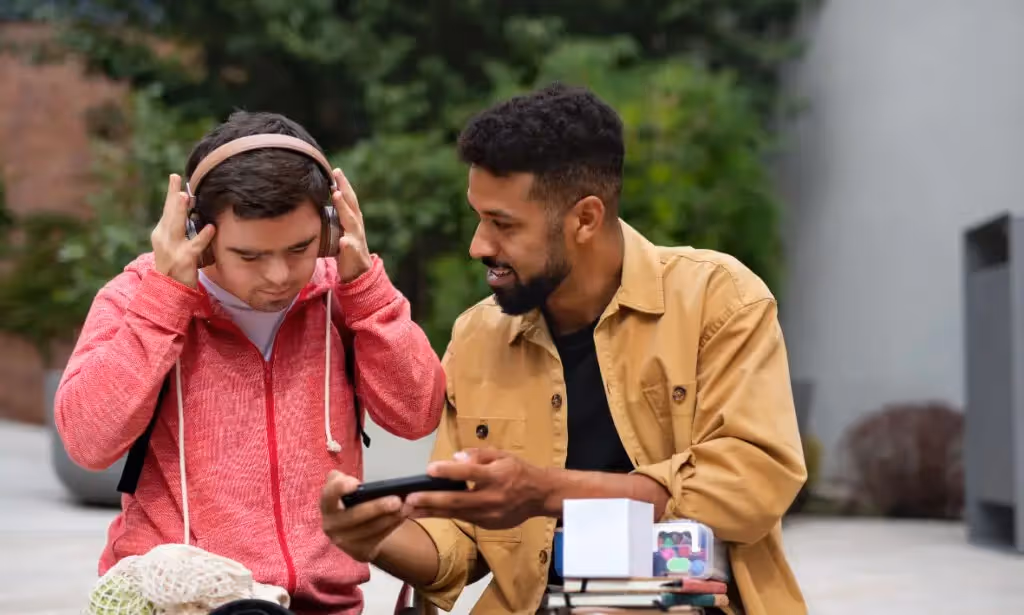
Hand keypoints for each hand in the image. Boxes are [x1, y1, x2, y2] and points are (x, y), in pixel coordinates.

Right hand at [151, 174, 214, 287]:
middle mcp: (164, 239)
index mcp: (161, 233)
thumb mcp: (174, 245)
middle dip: (173, 196)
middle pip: (169, 214)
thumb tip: (194, 212)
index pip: (167, 210)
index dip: (171, 194)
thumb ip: (180, 230)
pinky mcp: (184, 260)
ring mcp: (172, 249)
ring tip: (186, 196)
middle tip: (176, 179)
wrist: (168, 291)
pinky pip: (195, 246)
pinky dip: (203, 236)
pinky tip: (211, 228)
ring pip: (176, 226)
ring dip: (181, 211)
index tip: (175, 177)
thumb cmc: (175, 266)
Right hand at [320, 470, 406, 562]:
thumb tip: (353, 482)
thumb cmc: (351, 503)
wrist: (354, 531)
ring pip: (370, 529)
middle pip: (354, 516)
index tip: (356, 484)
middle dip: (377, 508)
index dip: (340, 489)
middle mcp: (331, 525)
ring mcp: (344, 541)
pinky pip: (378, 538)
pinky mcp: (359, 552)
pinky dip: (392, 526)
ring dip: (390, 518)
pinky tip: (402, 517)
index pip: (328, 495)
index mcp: (327, 505)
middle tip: (397, 500)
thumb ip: (342, 480)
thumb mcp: (344, 490)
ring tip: (405, 508)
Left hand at [331, 169, 371, 282]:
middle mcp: (357, 226)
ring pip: (352, 222)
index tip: (335, 170)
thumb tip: (312, 203)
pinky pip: (351, 249)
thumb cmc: (346, 249)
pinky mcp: (356, 255)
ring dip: (344, 208)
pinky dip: (348, 244)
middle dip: (345, 189)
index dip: (343, 184)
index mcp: (352, 220)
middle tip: (337, 175)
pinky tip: (343, 241)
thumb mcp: (339, 231)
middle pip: (351, 205)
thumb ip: (333, 217)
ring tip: (337, 196)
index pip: (349, 199)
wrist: (358, 273)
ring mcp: (357, 239)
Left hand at [405, 448, 551, 529]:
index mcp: (497, 476)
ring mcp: (490, 515)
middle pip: (458, 500)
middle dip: (431, 500)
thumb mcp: (502, 455)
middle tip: (409, 499)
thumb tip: (455, 458)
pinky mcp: (487, 525)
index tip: (429, 469)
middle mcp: (492, 498)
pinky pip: (463, 518)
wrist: (540, 496)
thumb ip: (478, 455)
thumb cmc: (518, 471)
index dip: (449, 471)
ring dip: (431, 512)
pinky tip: (427, 513)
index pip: (470, 473)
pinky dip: (444, 515)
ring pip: (456, 514)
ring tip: (409, 511)